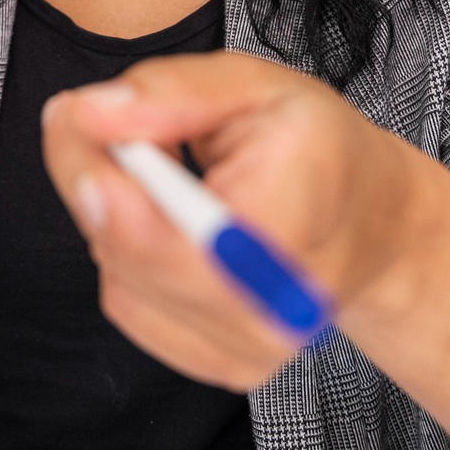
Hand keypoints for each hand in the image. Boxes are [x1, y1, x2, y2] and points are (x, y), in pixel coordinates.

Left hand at [39, 51, 419, 391]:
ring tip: (158, 174)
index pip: (180, 235)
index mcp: (301, 214)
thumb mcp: (255, 83)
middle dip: (96, 182)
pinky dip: (128, 258)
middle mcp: (283, 300)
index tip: (77, 121)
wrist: (372, 223)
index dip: (108, 186)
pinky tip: (166, 225)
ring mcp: (257, 345)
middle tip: (96, 122)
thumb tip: (88, 113)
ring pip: (124, 281)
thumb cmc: (316, 148)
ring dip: (112, 220)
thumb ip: (172, 92)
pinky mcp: (229, 366)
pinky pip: (132, 306)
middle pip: (138, 259)